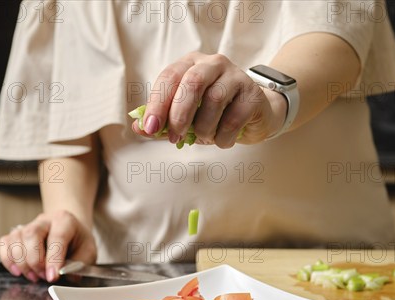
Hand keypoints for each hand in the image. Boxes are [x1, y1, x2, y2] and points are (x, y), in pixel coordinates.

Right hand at [0, 210, 96, 282]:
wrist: (69, 231)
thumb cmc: (78, 242)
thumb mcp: (88, 252)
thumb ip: (79, 264)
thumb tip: (67, 277)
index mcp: (65, 220)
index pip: (57, 237)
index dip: (53, 258)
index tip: (52, 277)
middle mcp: (44, 220)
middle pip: (31, 234)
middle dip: (35, 260)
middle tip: (43, 277)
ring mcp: (27, 225)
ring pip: (15, 239)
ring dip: (21, 263)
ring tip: (34, 276)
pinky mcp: (16, 233)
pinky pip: (4, 243)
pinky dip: (8, 260)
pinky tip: (18, 271)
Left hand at [131, 52, 286, 147]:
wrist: (255, 115)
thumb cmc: (215, 114)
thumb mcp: (186, 118)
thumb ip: (163, 122)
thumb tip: (138, 128)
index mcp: (191, 64)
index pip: (169, 77)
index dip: (157, 103)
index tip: (150, 127)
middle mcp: (213, 64)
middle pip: (192, 83)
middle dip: (179, 114)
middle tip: (176, 137)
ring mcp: (236, 76)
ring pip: (214, 100)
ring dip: (204, 128)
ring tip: (205, 138)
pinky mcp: (253, 93)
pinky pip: (234, 118)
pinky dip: (223, 137)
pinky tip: (222, 141)